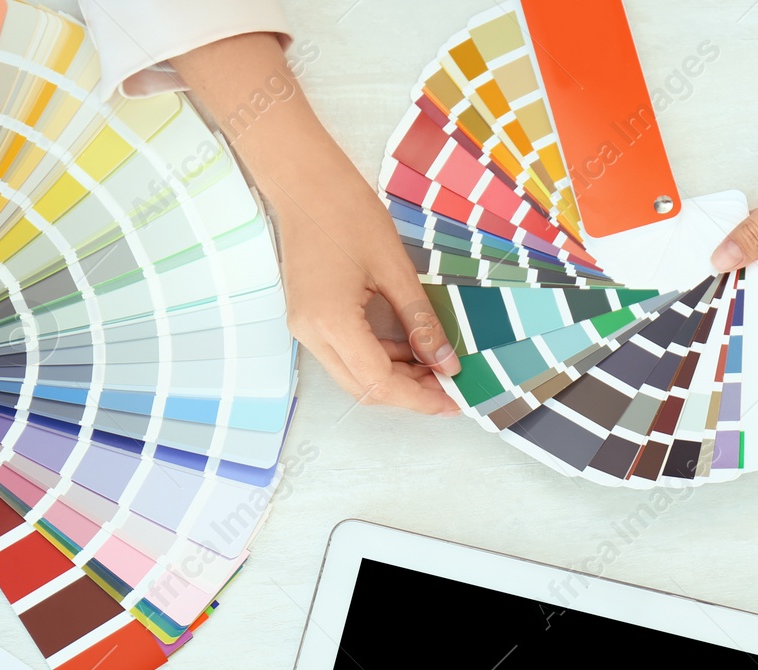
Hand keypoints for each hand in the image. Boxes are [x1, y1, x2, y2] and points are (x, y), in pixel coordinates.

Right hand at [171, 34, 461, 414]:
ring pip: (354, 376)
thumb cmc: (347, 212)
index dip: (419, 398)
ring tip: (435, 364)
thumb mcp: (395, 268)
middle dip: (409, 394)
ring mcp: (304, 327)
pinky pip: (346, 354)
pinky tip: (409, 347)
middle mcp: (310, 333)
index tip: (453, 400)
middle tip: (449, 386)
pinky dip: (378, 358)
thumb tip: (446, 362)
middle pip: (364, 389)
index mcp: (331, 321)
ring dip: (395, 377)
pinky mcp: (308, 318)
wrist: (303, 180)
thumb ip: (421, 322)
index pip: (379, 382)